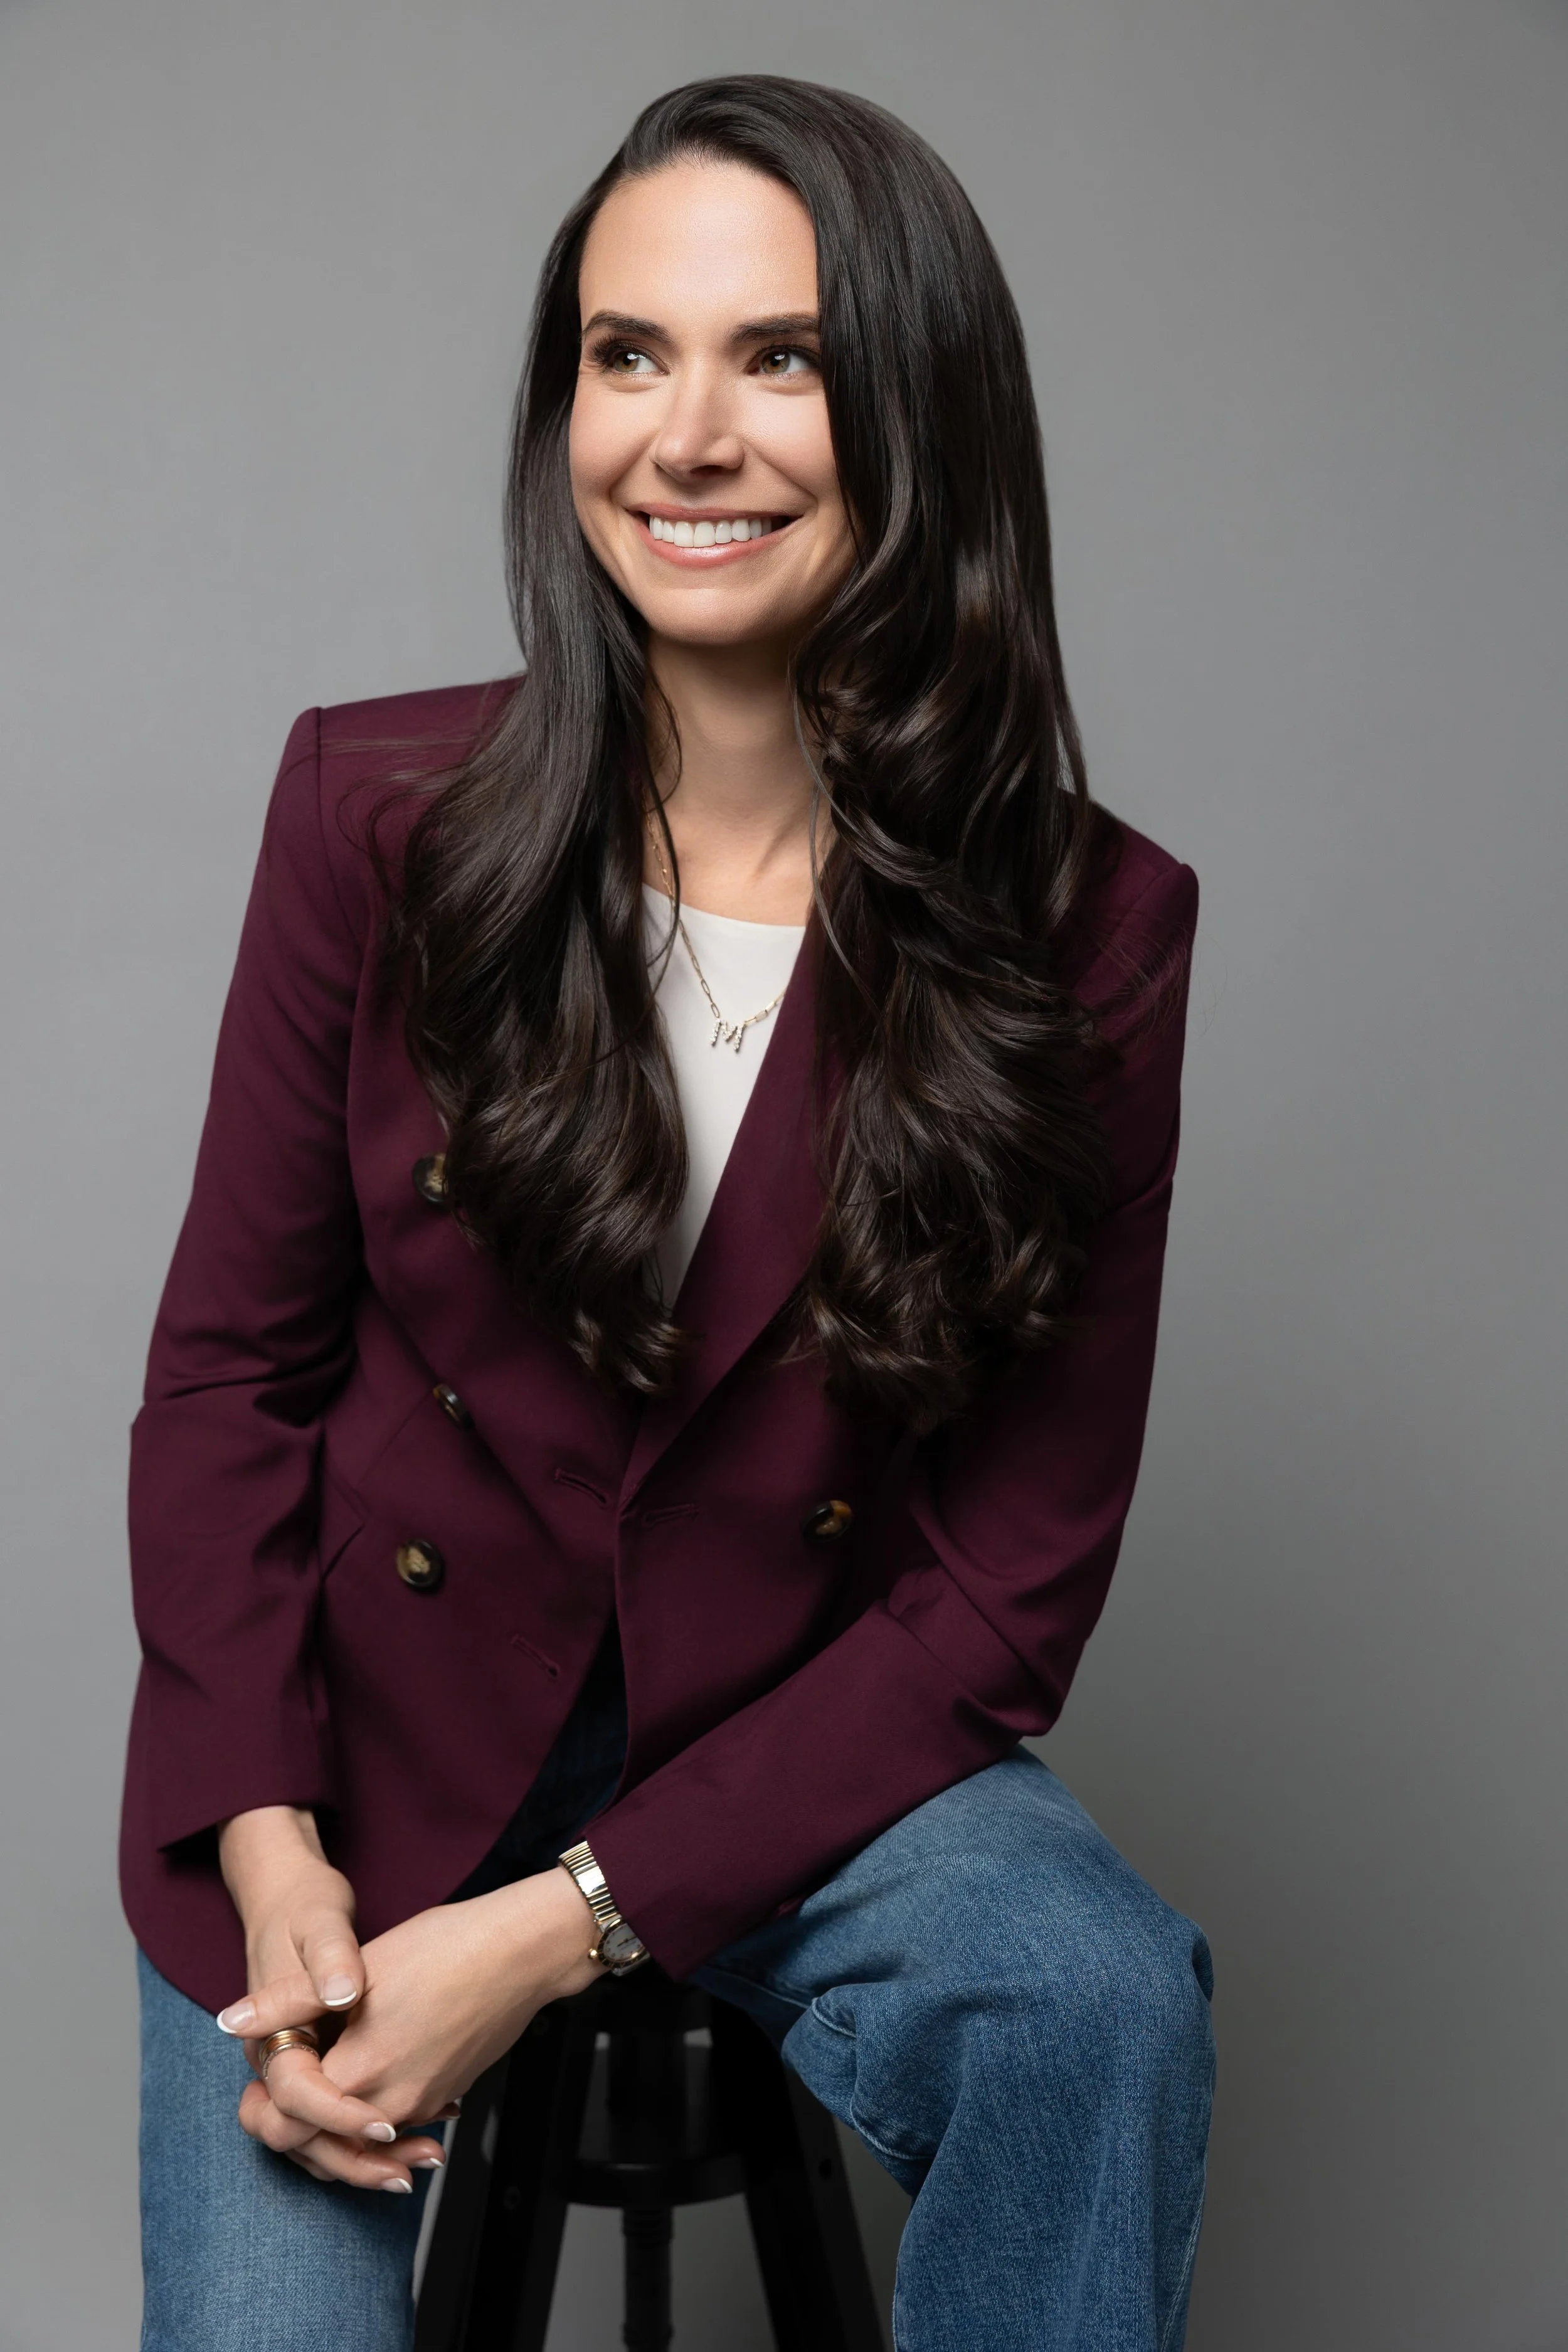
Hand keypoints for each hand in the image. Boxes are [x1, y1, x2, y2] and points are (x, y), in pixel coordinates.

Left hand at [216, 1804, 434, 2190]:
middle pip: (321, 2150)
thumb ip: (290, 2003)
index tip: (256, 2086)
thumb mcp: (359, 1966)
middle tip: (270, 2101)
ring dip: (330, 2133)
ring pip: (360, 2145)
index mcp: (362, 2071)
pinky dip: (370, 2125)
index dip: (262, 2112)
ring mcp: (424, 2104)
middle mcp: (392, 2102)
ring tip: (309, 2106)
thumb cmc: (447, 1947)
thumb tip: (230, 2023)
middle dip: (292, 2132)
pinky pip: (395, 2129)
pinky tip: (364, 2094)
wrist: (525, 1952)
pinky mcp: (445, 2095)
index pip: (288, 2127)